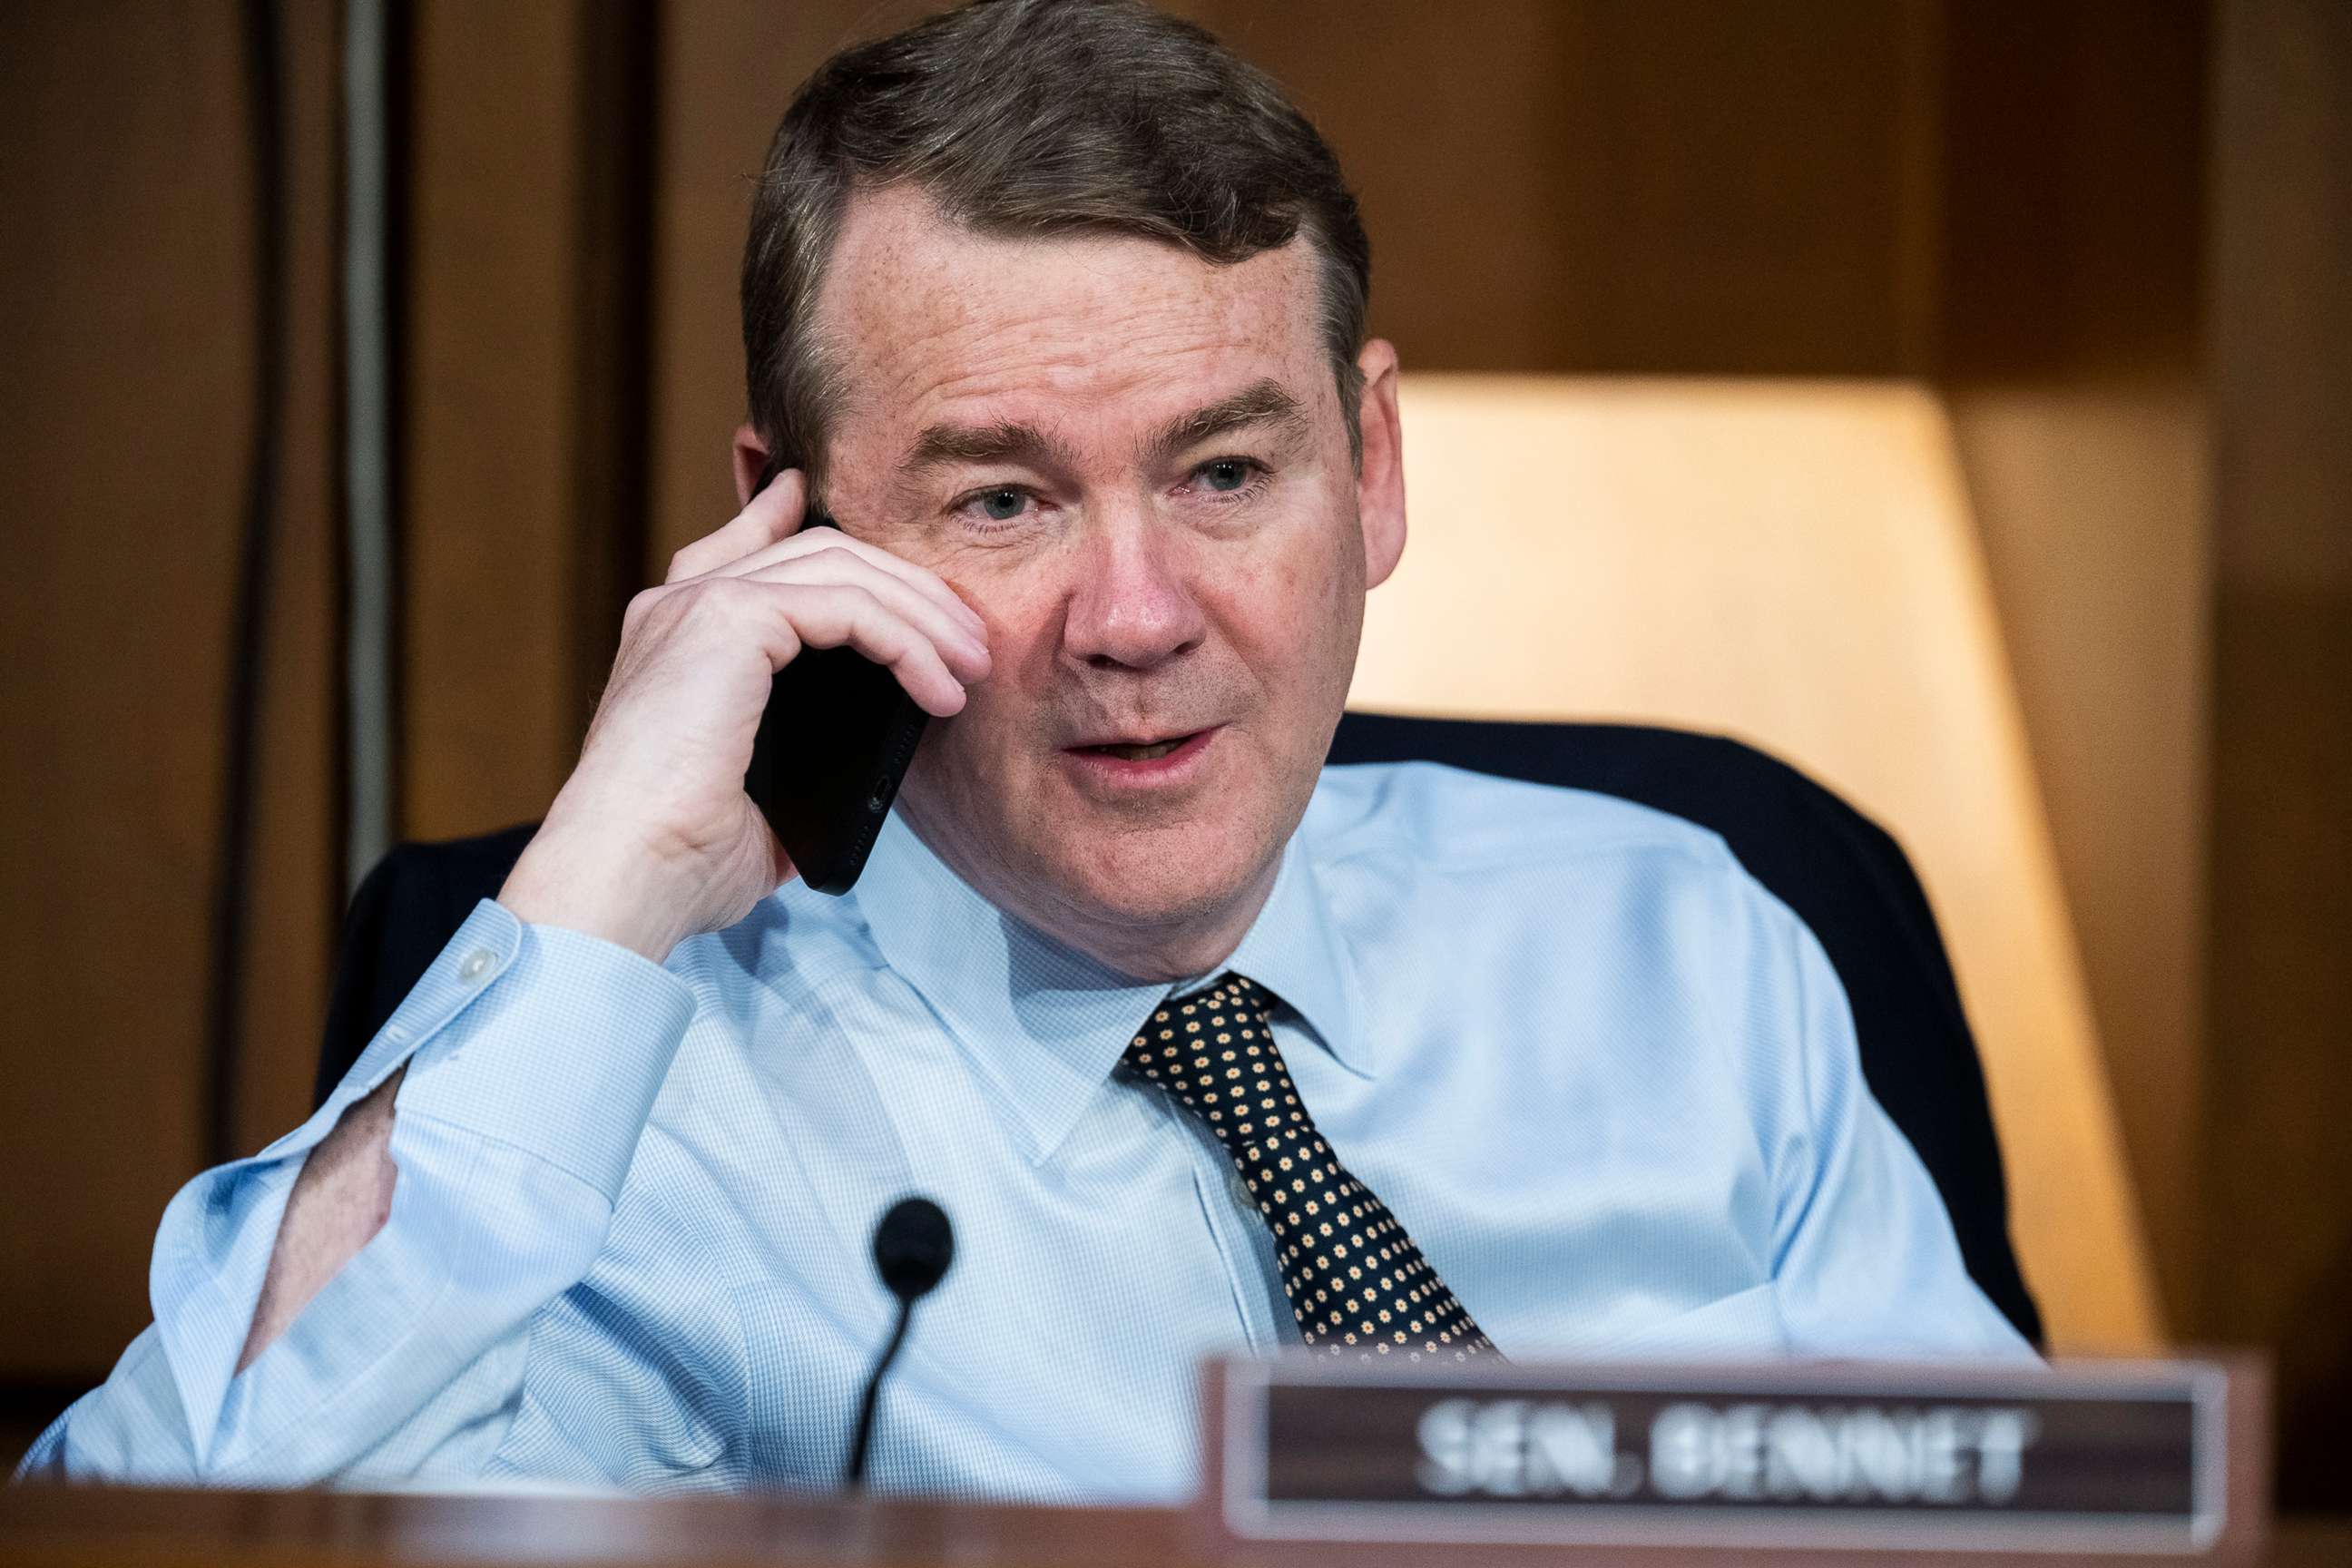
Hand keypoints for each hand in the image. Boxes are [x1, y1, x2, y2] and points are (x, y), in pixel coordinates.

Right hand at [498, 470, 989, 960]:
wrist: (626, 874)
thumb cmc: (682, 858)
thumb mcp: (762, 800)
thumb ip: (806, 761)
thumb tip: (869, 773)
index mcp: (676, 639)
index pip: (742, 548)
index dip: (787, 516)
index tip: (841, 514)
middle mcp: (679, 607)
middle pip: (817, 553)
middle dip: (906, 586)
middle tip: (968, 641)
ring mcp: (699, 605)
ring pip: (841, 567)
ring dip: (923, 613)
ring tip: (971, 668)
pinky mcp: (726, 618)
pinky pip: (846, 604)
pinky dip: (907, 641)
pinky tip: (940, 688)